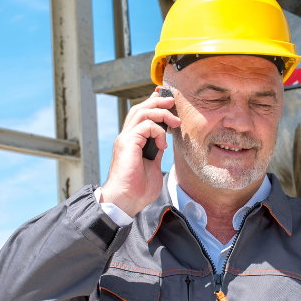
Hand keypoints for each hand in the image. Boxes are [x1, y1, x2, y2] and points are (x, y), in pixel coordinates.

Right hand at [99, 89, 179, 216]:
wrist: (126, 200)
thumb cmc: (138, 189)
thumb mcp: (153, 165)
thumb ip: (157, 151)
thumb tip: (165, 142)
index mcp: (132, 141)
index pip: (141, 115)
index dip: (153, 104)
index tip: (167, 100)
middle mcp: (127, 137)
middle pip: (140, 109)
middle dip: (158, 102)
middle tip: (173, 101)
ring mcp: (126, 139)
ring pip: (141, 112)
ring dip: (161, 112)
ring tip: (175, 121)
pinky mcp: (127, 143)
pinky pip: (145, 126)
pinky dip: (158, 131)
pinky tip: (163, 144)